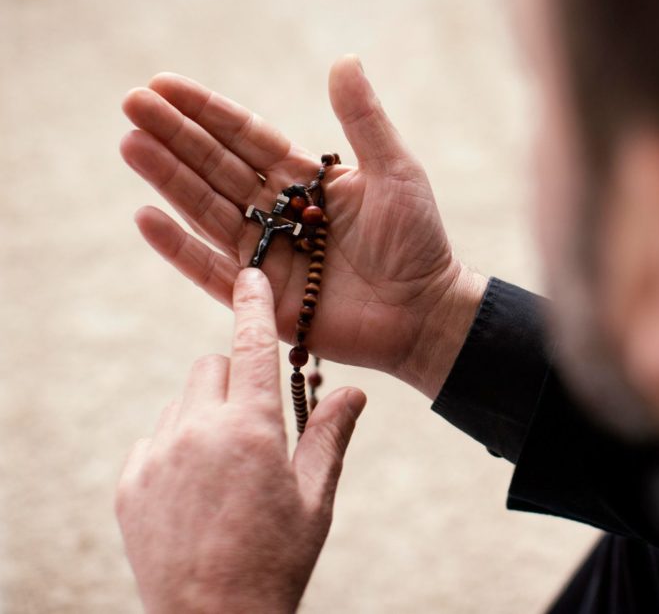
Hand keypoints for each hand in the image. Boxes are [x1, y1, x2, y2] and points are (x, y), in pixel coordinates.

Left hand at [116, 268, 365, 612]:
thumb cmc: (277, 559)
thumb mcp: (316, 497)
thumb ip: (330, 434)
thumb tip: (353, 389)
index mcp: (252, 428)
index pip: (253, 345)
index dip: (254, 305)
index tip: (251, 275)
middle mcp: (198, 430)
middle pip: (212, 365)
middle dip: (237, 376)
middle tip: (258, 419)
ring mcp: (157, 455)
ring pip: (183, 400)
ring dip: (206, 412)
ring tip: (227, 463)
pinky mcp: (130, 481)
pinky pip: (154, 438)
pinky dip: (176, 446)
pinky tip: (197, 487)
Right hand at [121, 56, 485, 397]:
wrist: (427, 310)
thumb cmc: (418, 239)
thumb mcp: (395, 170)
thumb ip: (364, 120)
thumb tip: (343, 59)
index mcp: (306, 180)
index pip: (247, 139)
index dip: (207, 112)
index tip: (164, 84)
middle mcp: (278, 214)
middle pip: (217, 168)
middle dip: (175, 136)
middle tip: (131, 103)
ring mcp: (267, 255)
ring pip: (207, 209)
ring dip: (169, 178)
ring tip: (131, 144)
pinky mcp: (261, 298)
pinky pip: (211, 271)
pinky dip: (179, 248)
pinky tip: (145, 216)